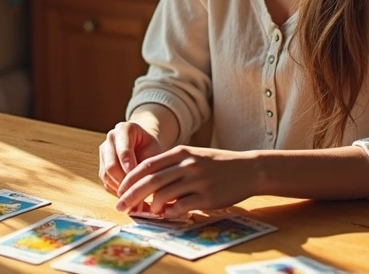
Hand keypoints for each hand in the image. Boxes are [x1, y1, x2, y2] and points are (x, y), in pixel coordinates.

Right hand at [98, 122, 164, 194]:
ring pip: (106, 175)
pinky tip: (129, 194)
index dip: (128, 164)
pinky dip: (117, 190)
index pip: (123, 149)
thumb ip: (148, 165)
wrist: (145, 146)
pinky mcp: (102, 167)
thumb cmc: (152, 148)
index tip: (135, 174)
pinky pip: (106, 182)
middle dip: (124, 180)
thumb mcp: (155, 152)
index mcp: (124, 129)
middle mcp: (110, 139)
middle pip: (111, 165)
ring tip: (135, 195)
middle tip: (137, 191)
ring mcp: (104, 153)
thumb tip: (142, 186)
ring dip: (120, 188)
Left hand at [114, 146, 258, 217]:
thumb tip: (148, 183)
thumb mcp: (194, 156)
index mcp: (180, 152)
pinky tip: (165, 215)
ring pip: (164, 194)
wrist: (248, 169)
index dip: (130, 179)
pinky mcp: (207, 197)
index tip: (120, 190)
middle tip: (120, 206)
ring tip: (147, 211)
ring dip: (150, 206)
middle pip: (150, 181)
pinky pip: (181, 206)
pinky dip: (169, 212)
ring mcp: (197, 181)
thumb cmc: (218, 164)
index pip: (147, 165)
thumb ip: (172, 167)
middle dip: (131, 195)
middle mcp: (187, 165)